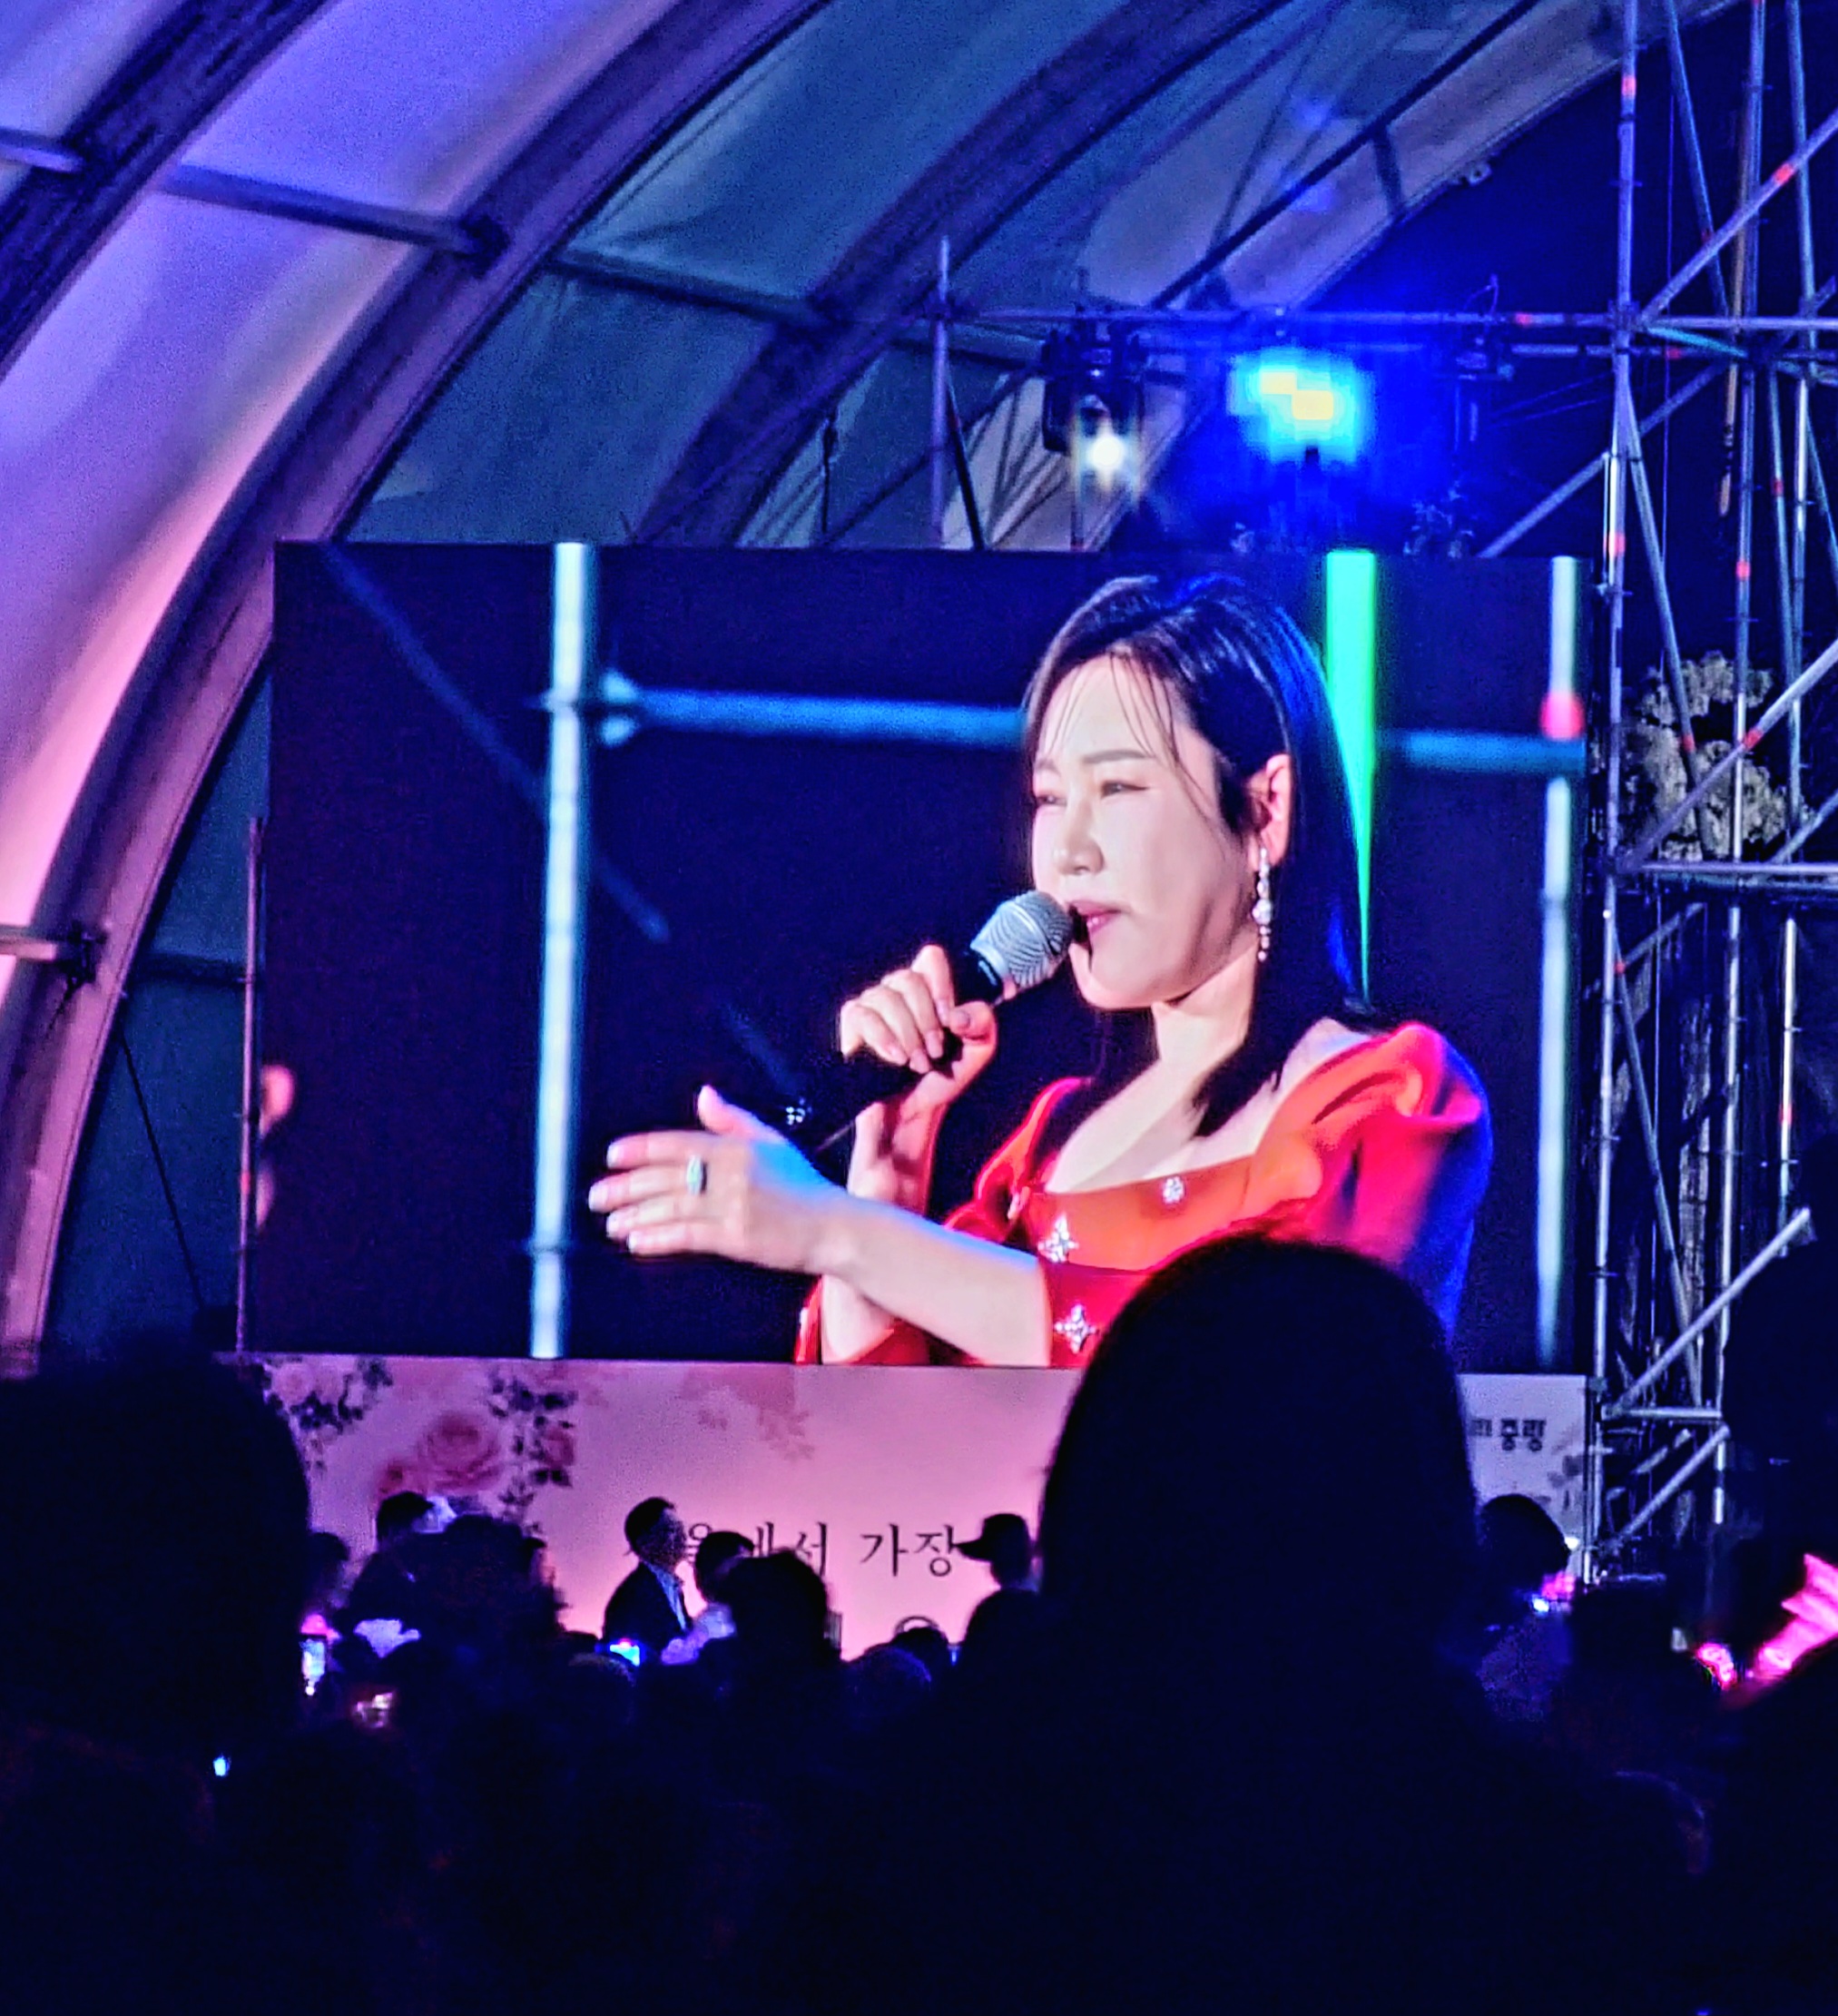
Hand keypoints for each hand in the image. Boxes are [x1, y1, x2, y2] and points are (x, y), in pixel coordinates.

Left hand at [588, 1086, 840, 1273]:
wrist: (834, 1226)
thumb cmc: (803, 1186)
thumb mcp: (771, 1143)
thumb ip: (733, 1120)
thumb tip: (704, 1094)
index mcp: (737, 1147)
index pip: (678, 1143)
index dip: (641, 1149)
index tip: (613, 1156)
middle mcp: (732, 1173)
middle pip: (667, 1177)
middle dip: (626, 1186)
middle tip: (597, 1195)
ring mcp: (734, 1205)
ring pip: (672, 1207)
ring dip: (636, 1215)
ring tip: (612, 1222)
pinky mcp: (737, 1237)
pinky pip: (687, 1235)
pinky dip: (659, 1238)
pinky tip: (638, 1241)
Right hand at [838, 943, 997, 1129]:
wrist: (914, 1114)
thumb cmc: (944, 1078)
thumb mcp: (978, 1050)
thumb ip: (982, 1023)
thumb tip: (956, 1015)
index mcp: (928, 989)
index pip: (930, 958)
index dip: (941, 985)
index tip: (949, 1021)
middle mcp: (898, 991)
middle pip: (909, 978)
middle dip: (926, 1020)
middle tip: (934, 1052)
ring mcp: (873, 1005)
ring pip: (886, 996)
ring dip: (907, 1034)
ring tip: (916, 1063)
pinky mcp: (852, 1024)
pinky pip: (862, 1014)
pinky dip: (883, 1038)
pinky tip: (895, 1060)